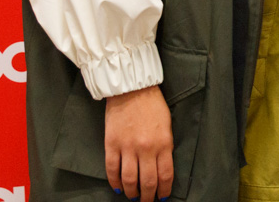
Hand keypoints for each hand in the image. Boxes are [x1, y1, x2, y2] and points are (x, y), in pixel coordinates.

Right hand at [105, 85, 173, 201]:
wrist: (132, 89)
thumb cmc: (152, 105)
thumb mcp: (167, 126)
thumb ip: (165, 147)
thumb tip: (161, 168)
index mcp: (164, 143)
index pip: (165, 175)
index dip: (164, 190)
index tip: (162, 197)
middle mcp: (146, 149)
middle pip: (147, 182)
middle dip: (147, 196)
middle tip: (146, 201)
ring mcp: (127, 147)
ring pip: (129, 180)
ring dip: (131, 193)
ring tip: (133, 197)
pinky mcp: (111, 144)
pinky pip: (112, 170)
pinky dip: (115, 182)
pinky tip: (118, 188)